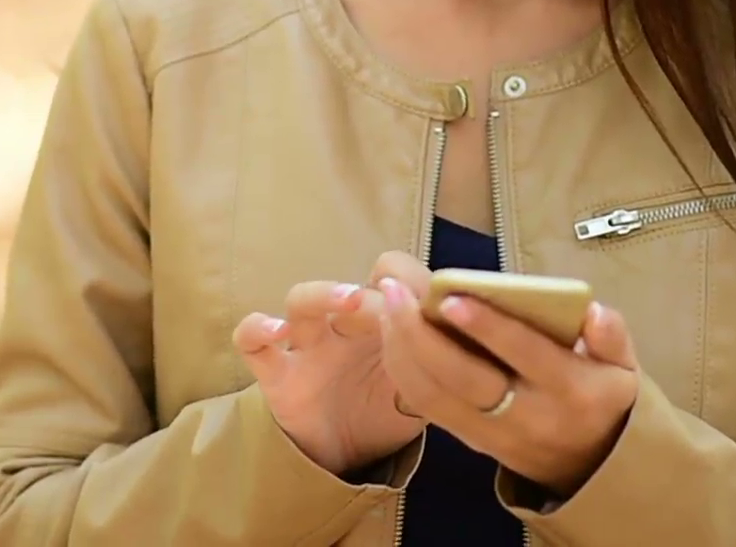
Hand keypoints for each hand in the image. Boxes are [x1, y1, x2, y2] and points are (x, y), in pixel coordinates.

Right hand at [232, 252, 430, 475]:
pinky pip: (251, 341)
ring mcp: (307, 346)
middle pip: (351, 289)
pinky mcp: (276, 373)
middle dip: (375, 294)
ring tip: (350, 300)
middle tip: (394, 305)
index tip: (433, 296)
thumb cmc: (386, 409)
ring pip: (302, 300)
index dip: (410, 280)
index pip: (392, 278)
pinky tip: (275, 331)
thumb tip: (484, 335)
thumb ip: (442, 361)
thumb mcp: (425, 388)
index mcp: (382, 322)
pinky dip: (257, 328)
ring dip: (325, 294)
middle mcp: (342, 326)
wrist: (344, 457)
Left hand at [376, 277, 639, 496]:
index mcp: (571, 391)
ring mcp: (493, 435)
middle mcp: (528, 417)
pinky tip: (390, 332)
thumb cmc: (602, 396)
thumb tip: (593, 313)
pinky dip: (401, 369)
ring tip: (385, 302)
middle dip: (422, 334)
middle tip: (394, 291)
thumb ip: (612, 337)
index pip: (525, 356)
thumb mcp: (623, 367)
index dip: (488, 327)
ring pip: (434, 396)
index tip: (452, 297)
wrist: (591, 465)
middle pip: (465, 379)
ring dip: (401, 349)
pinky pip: (425, 408)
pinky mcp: (468, 441)